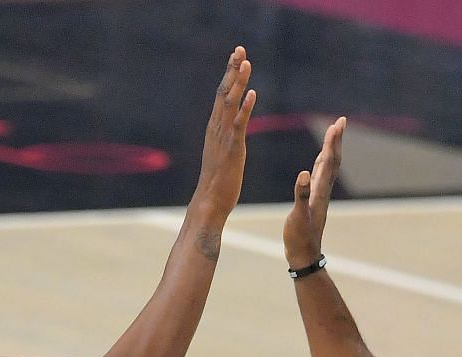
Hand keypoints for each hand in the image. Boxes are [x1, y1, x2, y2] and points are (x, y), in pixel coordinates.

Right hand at [193, 46, 256, 215]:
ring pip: (230, 104)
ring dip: (238, 82)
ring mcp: (224, 138)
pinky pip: (239, 124)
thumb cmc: (217, 183)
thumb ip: (225, 140)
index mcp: (215, 128)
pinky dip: (245, 108)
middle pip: (224, 93)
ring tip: (246, 63)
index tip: (236, 57)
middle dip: (232, 70)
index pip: (222, 96)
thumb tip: (229, 131)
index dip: (229, 75)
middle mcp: (216, 129)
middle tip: (239, 49)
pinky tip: (252, 93)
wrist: (210, 203)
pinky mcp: (233, 149)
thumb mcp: (222, 155)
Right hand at [284, 115, 344, 268]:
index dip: (332, 143)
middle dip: (336, 140)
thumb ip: (301, 195)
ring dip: (331, 149)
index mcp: (319, 191)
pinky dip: (321, 162)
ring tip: (333, 133)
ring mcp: (319, 195)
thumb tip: (303, 174)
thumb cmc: (299, 238)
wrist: (304, 255)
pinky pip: (320, 175)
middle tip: (340, 121)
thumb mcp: (298, 217)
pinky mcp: (313, 200)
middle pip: (332, 160)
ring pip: (328, 166)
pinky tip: (319, 159)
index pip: (328, 162)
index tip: (336, 125)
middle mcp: (322, 190)